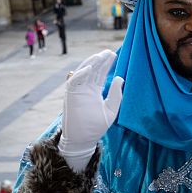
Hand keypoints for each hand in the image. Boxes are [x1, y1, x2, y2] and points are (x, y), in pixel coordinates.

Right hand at [58, 50, 123, 171]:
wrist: (83, 140)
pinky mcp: (70, 96)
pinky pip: (73, 82)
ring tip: (101, 56)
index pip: (100, 74)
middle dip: (100, 61)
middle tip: (109, 52)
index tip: (114, 55)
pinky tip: (90, 68)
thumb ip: (116, 94)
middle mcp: (85, 89)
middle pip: (92, 71)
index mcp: (94, 92)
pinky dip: (80, 74)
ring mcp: (77, 92)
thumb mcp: (111, 109)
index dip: (106, 65)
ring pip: (83, 73)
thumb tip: (121, 78)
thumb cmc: (96, 127)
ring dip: (91, 63)